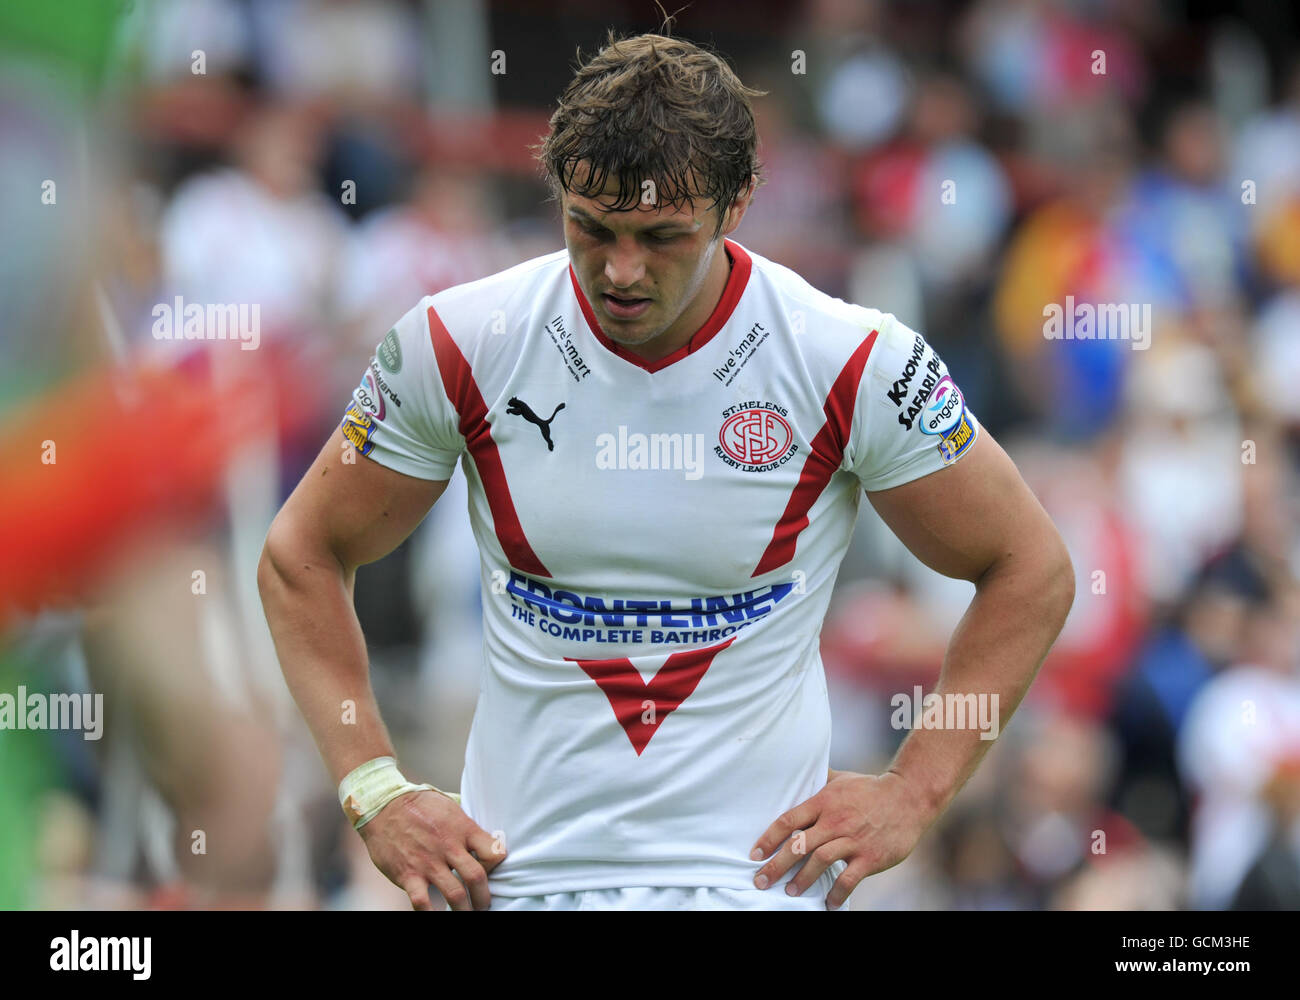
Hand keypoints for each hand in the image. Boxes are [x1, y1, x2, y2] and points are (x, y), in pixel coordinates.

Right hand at [358, 788, 505, 910]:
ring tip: (465, 913)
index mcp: (463, 829)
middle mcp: (448, 847)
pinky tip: (434, 915)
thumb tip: (486, 839)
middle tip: (483, 905)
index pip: (493, 852)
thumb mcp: (451, 808)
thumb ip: (468, 827)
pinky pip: (422, 902)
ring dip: (464, 909)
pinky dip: (430, 914)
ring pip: (455, 894)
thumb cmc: (420, 806)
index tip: (490, 870)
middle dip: (483, 898)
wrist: (383, 806)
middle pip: (477, 878)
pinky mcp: (408, 874)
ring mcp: (428, 862)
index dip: (496, 865)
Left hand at [749, 769, 934, 908]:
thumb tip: (797, 773)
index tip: (754, 855)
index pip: (788, 821)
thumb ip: (818, 780)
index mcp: (824, 802)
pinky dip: (837, 894)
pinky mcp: (871, 857)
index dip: (768, 839)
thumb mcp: (840, 779)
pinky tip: (829, 904)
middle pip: (798, 845)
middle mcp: (835, 821)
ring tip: (790, 891)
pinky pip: (849, 879)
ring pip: (820, 861)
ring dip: (802, 879)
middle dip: (776, 866)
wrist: (909, 797)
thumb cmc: (870, 788)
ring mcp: (853, 840)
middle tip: (760, 881)